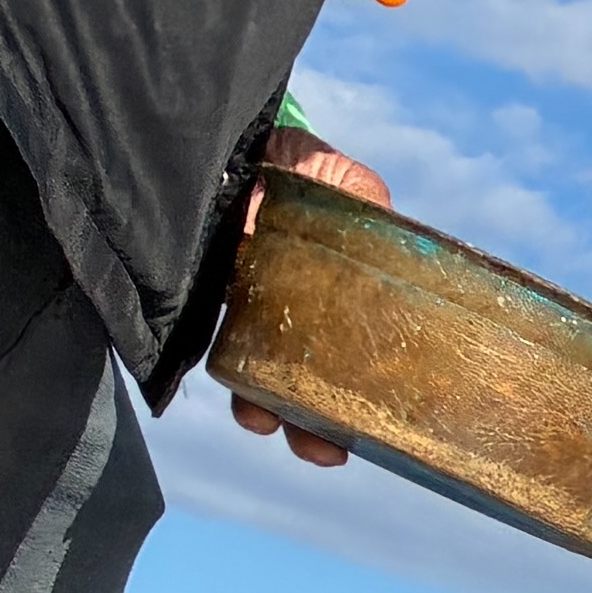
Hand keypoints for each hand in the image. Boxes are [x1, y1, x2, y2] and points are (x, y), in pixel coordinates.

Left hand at [234, 126, 386, 467]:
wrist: (223, 141)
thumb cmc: (289, 161)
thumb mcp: (343, 181)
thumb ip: (368, 206)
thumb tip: (395, 236)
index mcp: (330, 295)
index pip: (351, 354)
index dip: (363, 397)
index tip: (372, 431)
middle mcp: (286, 310)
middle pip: (304, 379)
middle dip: (314, 423)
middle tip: (325, 451)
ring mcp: (240, 307)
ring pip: (256, 373)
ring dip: (265, 409)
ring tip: (268, 425)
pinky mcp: (196, 296)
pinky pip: (210, 345)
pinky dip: (224, 373)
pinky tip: (237, 393)